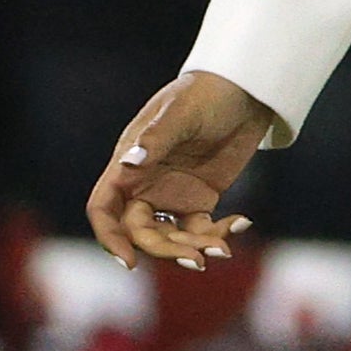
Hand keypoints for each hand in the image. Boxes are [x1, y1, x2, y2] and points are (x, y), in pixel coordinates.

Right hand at [84, 71, 277, 272]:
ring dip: (192, 249)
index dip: (110, 237)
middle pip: (140, 231)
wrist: (247, 89)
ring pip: (170, 237)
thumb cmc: (206, 93)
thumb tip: (129, 162)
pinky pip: (200, 230)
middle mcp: (144, 185)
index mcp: (127, 165)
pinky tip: (241, 222)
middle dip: (164, 249)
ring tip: (222, 250)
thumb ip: (156, 137)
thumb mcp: (182, 111)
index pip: (104, 208)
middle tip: (196, 258)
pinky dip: (217, 234)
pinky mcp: (200, 199)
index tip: (129, 262)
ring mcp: (172, 194)